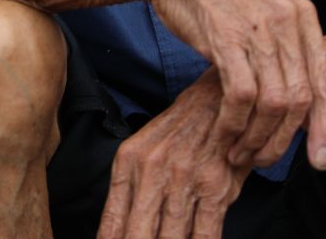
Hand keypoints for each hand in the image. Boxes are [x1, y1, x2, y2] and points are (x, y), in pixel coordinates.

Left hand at [97, 70, 245, 238]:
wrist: (215, 100)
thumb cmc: (176, 132)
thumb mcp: (140, 151)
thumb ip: (124, 192)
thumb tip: (109, 236)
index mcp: (128, 161)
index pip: (112, 221)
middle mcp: (153, 170)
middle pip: (138, 234)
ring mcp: (185, 180)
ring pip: (170, 238)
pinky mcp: (215, 188)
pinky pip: (204, 234)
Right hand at [139, 0, 325, 172]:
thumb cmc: (222, 0)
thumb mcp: (267, 16)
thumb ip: (289, 55)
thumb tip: (308, 110)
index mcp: (303, 15)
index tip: (320, 161)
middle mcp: (287, 20)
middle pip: (302, 98)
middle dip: (285, 141)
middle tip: (267, 161)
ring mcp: (257, 27)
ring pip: (274, 102)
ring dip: (258, 137)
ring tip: (242, 152)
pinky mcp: (226, 37)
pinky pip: (241, 95)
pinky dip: (235, 123)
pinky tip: (226, 135)